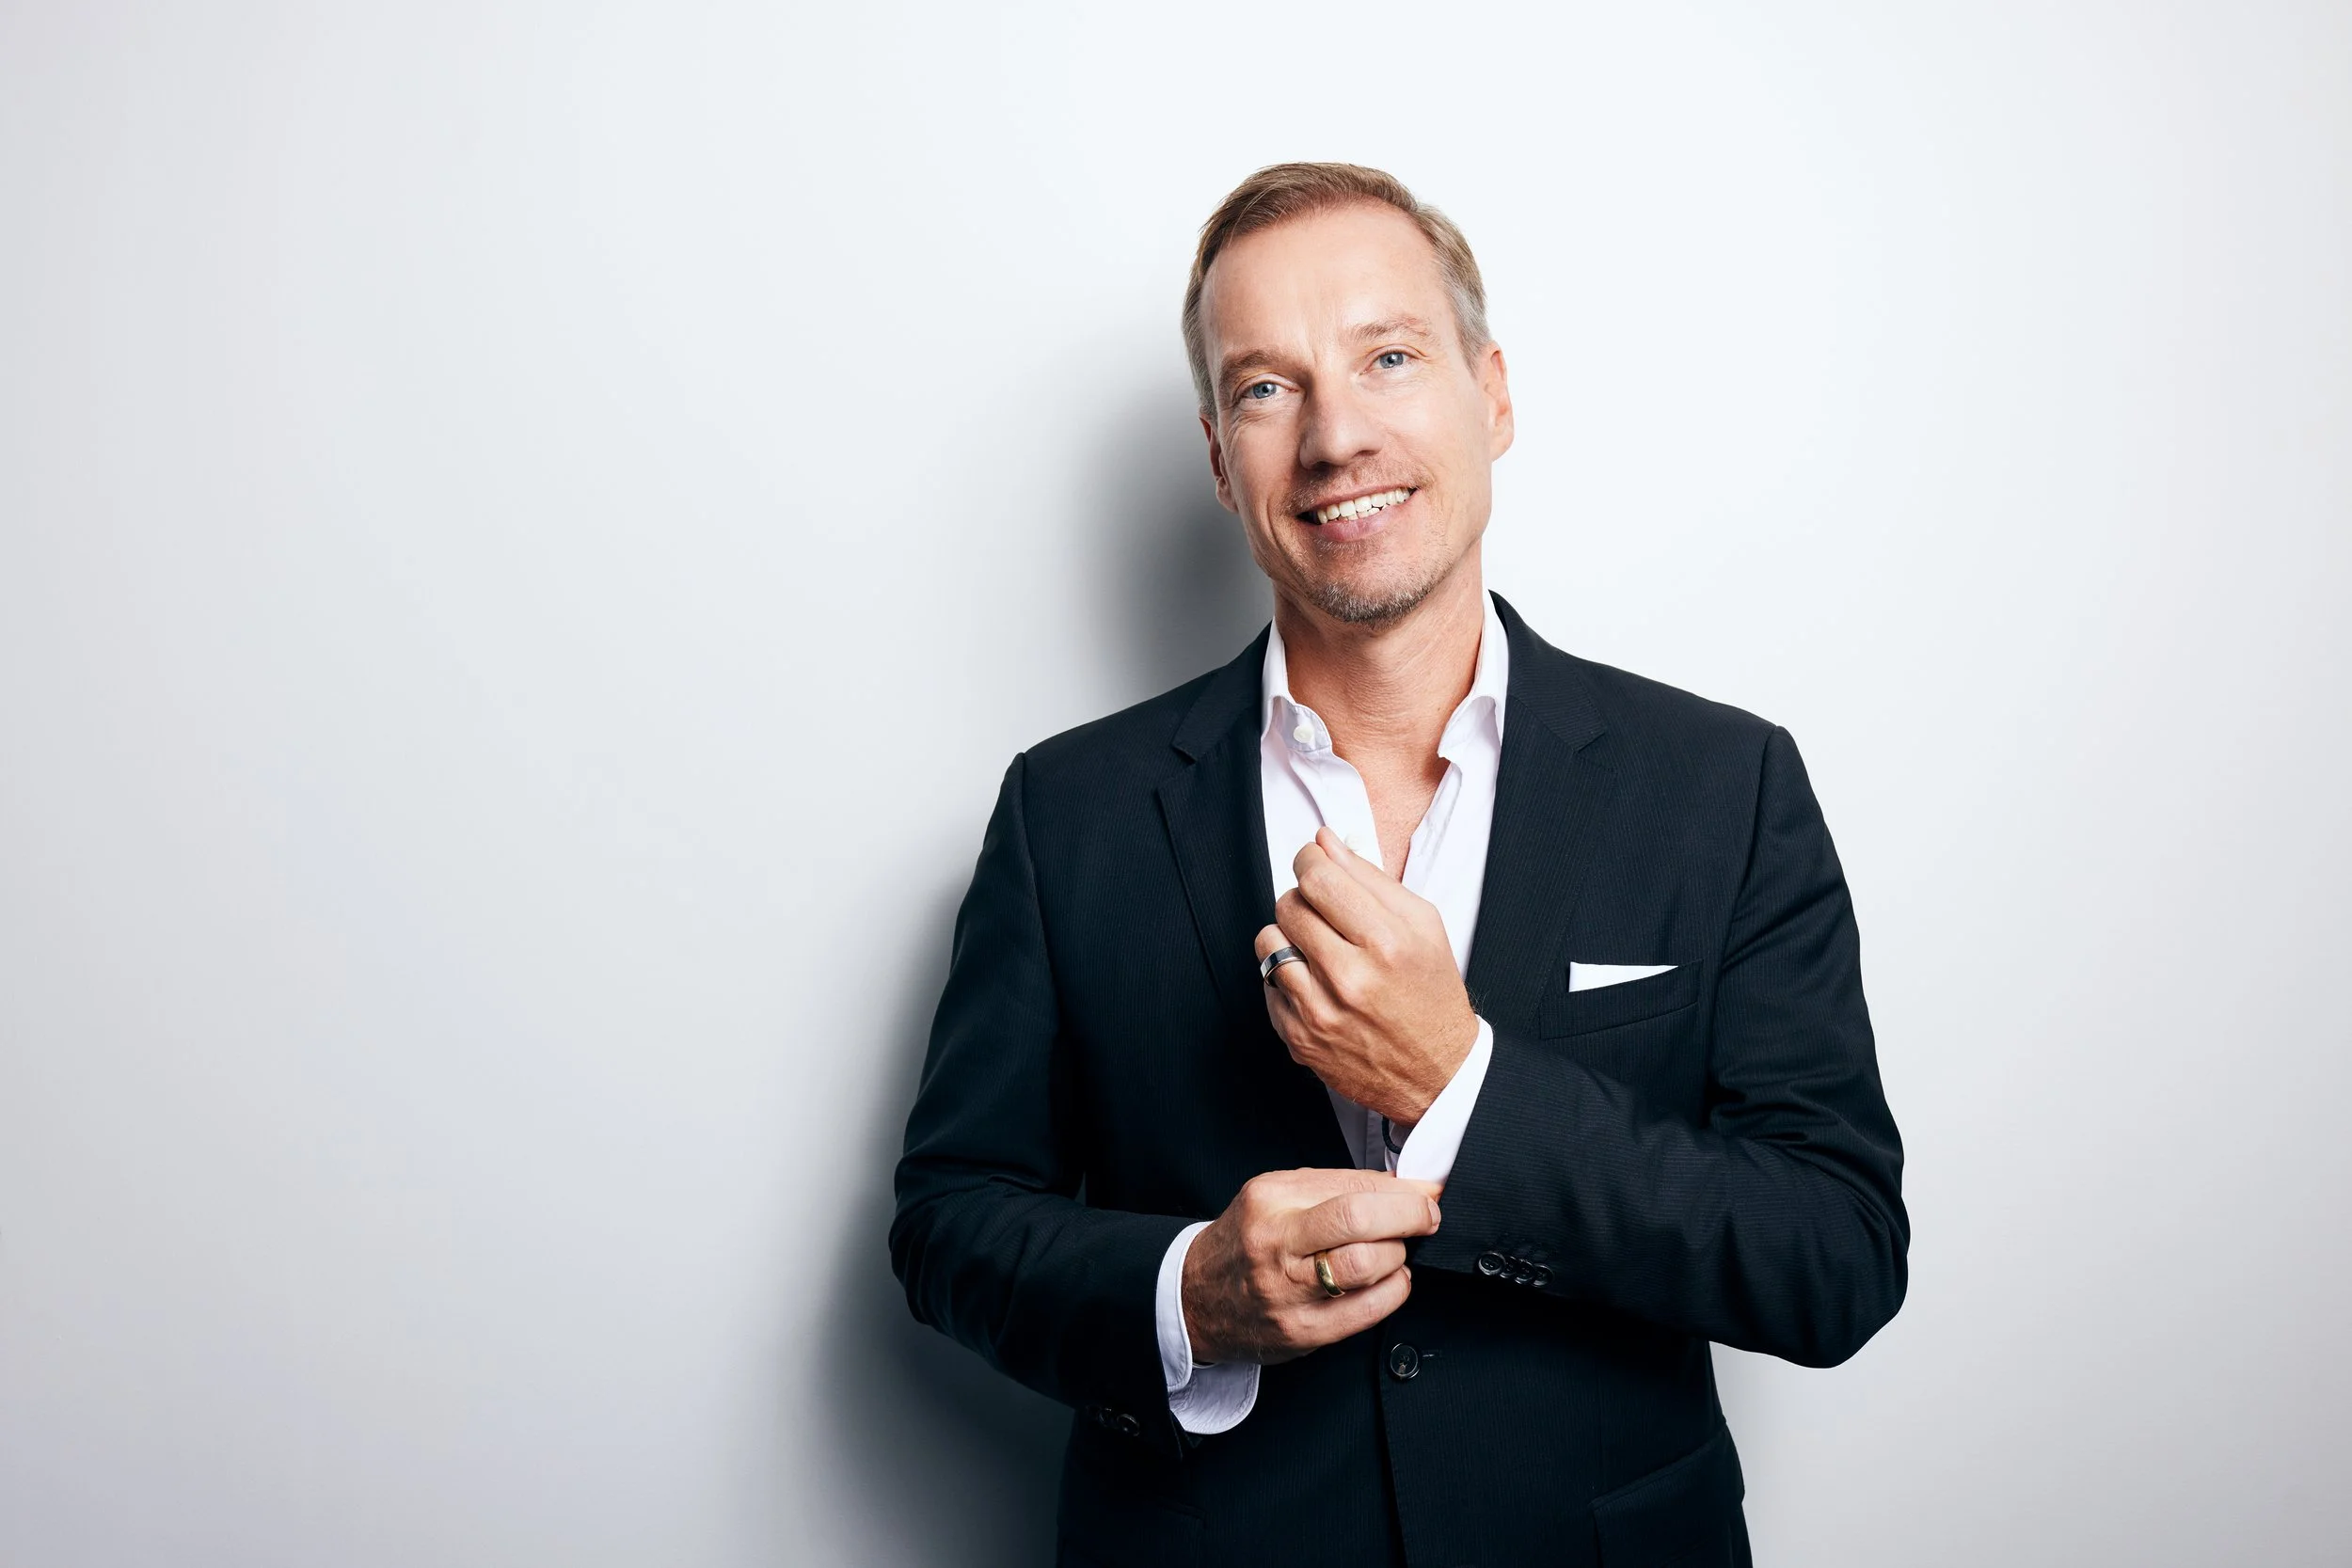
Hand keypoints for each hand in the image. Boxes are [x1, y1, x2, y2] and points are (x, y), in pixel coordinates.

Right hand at [1181, 1167, 1442, 1365]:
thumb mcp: (1279, 1196)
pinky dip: (1393, 1291)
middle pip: (1358, 1221)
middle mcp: (1275, 1242)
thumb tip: (1405, 1185)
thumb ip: (1339, 1186)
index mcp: (1270, 1200)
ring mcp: (1287, 1291)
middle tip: (1426, 1217)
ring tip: (1394, 1251)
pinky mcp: (1302, 1330)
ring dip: (1397, 1255)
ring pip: (1367, 1266)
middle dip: (1409, 1216)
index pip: (1351, 1186)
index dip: (1402, 1190)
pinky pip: (1366, 1310)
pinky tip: (1388, 1281)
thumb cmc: (1248, 1242)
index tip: (1426, 1192)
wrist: (1198, 1298)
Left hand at [1255, 827, 1479, 1126]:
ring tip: (1317, 946)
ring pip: (1269, 942)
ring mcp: (1320, 1012)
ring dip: (1288, 935)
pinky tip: (1317, 983)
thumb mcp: (1422, 925)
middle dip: (1303, 897)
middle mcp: (1350, 978)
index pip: (1319, 878)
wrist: (1437, 1073)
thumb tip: (1325, 841)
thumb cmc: (1431, 993)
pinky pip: (1268, 984)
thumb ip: (1371, 878)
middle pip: (1290, 905)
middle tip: (1324, 909)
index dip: (1310, 860)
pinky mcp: (1300, 1038)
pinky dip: (1287, 976)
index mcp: (1386, 943)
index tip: (1313, 861)